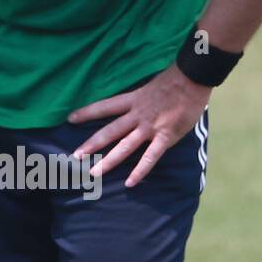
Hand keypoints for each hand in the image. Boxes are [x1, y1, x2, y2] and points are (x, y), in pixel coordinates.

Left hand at [68, 63, 210, 186]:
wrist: (192, 79)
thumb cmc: (173, 82)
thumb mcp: (148, 87)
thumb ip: (138, 100)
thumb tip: (129, 107)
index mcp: (132, 100)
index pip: (104, 106)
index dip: (86, 112)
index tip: (69, 119)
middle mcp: (137, 114)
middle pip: (109, 130)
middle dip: (91, 144)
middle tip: (75, 156)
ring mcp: (150, 127)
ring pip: (125, 146)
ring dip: (109, 161)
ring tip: (94, 172)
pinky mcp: (165, 136)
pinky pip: (151, 156)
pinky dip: (140, 170)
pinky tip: (130, 182)